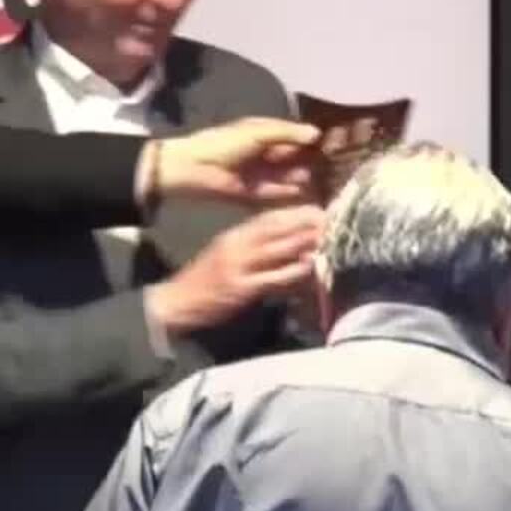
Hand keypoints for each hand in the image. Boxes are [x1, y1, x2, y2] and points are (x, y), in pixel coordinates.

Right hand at [146, 205, 324, 333]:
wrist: (176, 301)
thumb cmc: (204, 278)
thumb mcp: (226, 252)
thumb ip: (253, 244)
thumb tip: (285, 239)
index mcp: (234, 234)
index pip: (269, 218)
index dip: (296, 213)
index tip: (320, 209)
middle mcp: (237, 245)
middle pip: (277, 229)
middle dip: (307, 224)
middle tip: (334, 221)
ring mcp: (239, 266)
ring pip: (277, 250)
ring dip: (304, 243)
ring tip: (329, 239)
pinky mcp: (240, 288)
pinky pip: (272, 277)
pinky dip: (292, 271)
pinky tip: (310, 267)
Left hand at [147, 117, 320, 205]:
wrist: (193, 168)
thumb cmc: (224, 144)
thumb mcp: (257, 132)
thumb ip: (287, 133)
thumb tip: (316, 133)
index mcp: (263, 133)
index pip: (292, 135)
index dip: (310, 139)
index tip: (332, 143)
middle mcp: (264, 153)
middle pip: (292, 157)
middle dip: (309, 160)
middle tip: (332, 165)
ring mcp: (259, 174)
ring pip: (286, 175)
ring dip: (301, 177)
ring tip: (320, 180)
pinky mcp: (254, 194)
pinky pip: (275, 193)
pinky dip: (288, 192)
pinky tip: (302, 191)